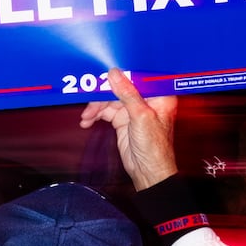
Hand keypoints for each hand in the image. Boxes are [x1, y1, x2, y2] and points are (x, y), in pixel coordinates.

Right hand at [79, 68, 177, 190]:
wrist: (147, 172)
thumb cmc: (154, 147)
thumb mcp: (141, 116)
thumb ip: (127, 94)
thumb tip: (114, 73)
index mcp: (159, 95)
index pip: (138, 76)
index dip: (122, 73)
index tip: (105, 72)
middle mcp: (146, 99)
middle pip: (121, 87)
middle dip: (103, 93)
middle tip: (89, 96)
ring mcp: (133, 110)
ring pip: (110, 99)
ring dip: (96, 107)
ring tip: (86, 117)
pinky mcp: (122, 120)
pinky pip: (106, 112)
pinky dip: (95, 115)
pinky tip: (87, 121)